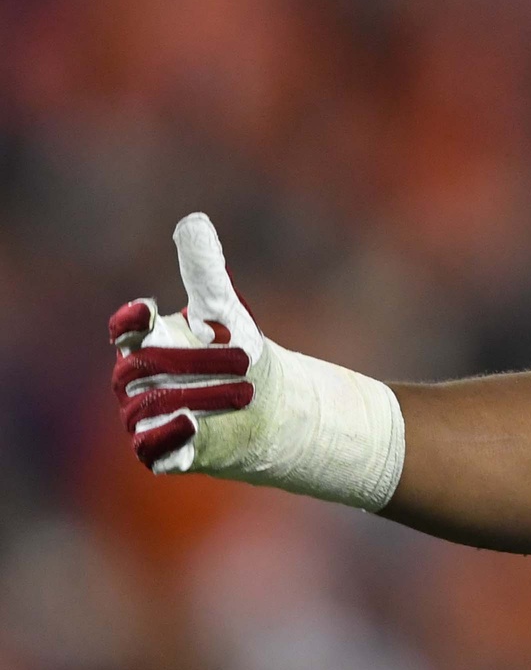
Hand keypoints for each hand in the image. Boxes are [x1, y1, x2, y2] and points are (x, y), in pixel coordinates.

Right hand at [106, 214, 404, 508]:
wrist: (265, 406)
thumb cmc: (238, 351)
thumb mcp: (225, 309)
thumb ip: (205, 270)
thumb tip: (192, 220)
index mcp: (149, 341)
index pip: (125, 329)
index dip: (129, 320)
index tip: (149, 308)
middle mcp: (138, 379)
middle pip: (141, 367)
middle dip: (194, 361)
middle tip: (247, 358)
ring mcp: (146, 415)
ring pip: (147, 407)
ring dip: (198, 395)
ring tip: (248, 391)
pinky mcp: (162, 450)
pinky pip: (148, 449)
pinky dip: (166, 437)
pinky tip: (191, 425)